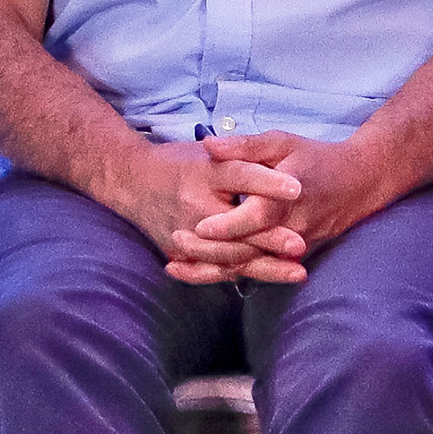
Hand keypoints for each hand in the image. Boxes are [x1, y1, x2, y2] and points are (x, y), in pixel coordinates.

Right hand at [98, 138, 308, 284]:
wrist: (131, 180)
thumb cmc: (179, 163)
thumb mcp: (212, 153)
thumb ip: (245, 157)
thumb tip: (281, 172)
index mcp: (205, 175)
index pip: (242, 176)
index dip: (269, 183)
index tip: (297, 188)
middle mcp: (194, 208)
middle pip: (237, 227)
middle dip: (270, 239)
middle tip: (301, 245)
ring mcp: (185, 235)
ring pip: (228, 256)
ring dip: (264, 267)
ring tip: (296, 272)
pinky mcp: (178, 254)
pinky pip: (211, 271)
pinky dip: (239, 275)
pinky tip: (265, 280)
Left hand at [194, 132, 396, 281]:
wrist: (358, 183)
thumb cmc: (315, 158)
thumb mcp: (282, 143)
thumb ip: (245, 147)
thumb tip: (210, 145)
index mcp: (287, 198)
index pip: (257, 217)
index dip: (229, 225)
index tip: (200, 227)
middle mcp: (290, 228)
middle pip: (248, 249)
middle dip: (209, 251)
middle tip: (174, 242)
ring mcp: (291, 246)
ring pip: (249, 265)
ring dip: (211, 269)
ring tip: (174, 266)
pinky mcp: (289, 256)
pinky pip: (254, 268)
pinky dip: (225, 272)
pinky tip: (195, 272)